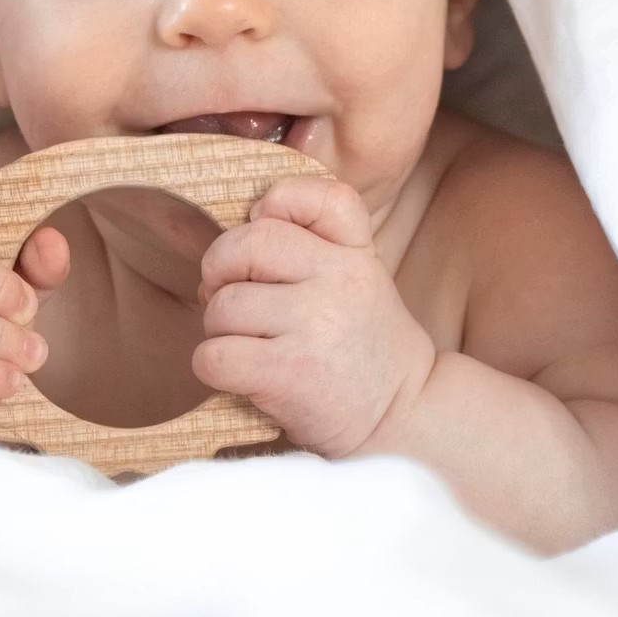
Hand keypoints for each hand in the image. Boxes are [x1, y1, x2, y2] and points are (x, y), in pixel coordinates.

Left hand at [194, 176, 436, 457]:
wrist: (404, 420)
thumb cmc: (361, 349)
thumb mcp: (358, 282)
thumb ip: (314, 245)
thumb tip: (234, 232)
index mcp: (356, 253)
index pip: (315, 196)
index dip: (273, 206)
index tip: (266, 241)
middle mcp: (340, 280)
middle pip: (244, 245)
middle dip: (220, 273)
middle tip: (233, 301)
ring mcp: (316, 324)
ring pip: (222, 306)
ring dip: (219, 331)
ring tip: (247, 347)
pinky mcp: (291, 372)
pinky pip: (215, 355)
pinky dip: (213, 367)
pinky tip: (241, 376)